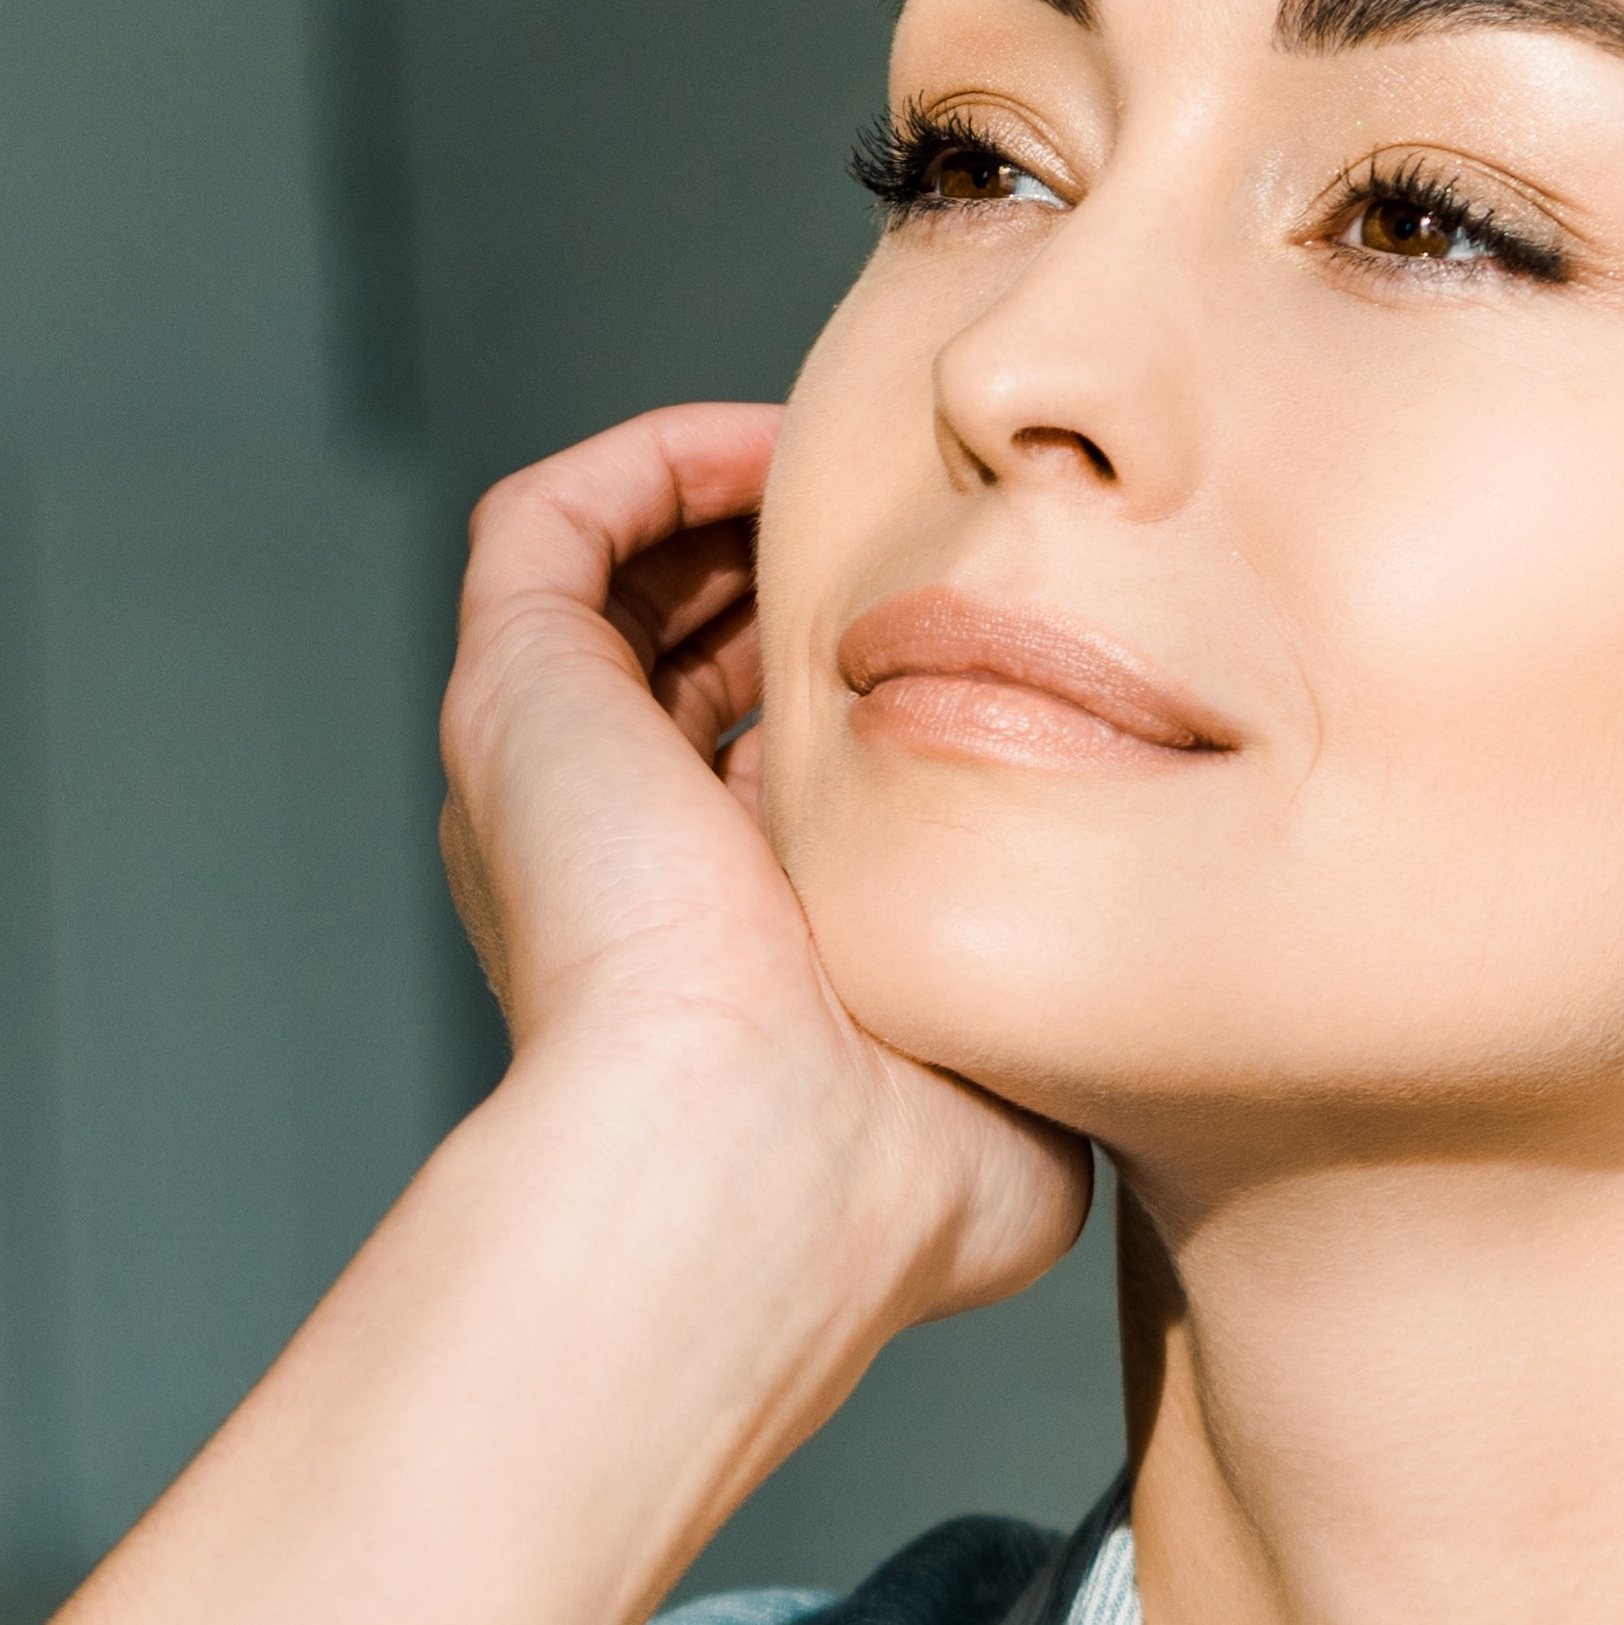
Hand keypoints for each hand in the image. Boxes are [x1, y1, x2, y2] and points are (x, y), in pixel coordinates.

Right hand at [438, 410, 1088, 1341]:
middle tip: (924, 523)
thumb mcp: (1007, 1094)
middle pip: (678, 659)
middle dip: (792, 577)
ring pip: (607, 579)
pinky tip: (774, 449)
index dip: (857, 692)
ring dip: (723, 504)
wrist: (751, 1165)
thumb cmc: (882, 1175)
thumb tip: (1112, 1027)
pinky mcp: (511, 696)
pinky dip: (652, 463)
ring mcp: (546, 772)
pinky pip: (548, 522)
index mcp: (707, 943)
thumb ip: (1039, 1025)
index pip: (758, 773)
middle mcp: (610, 854)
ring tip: (851, 462)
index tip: (982, 634)